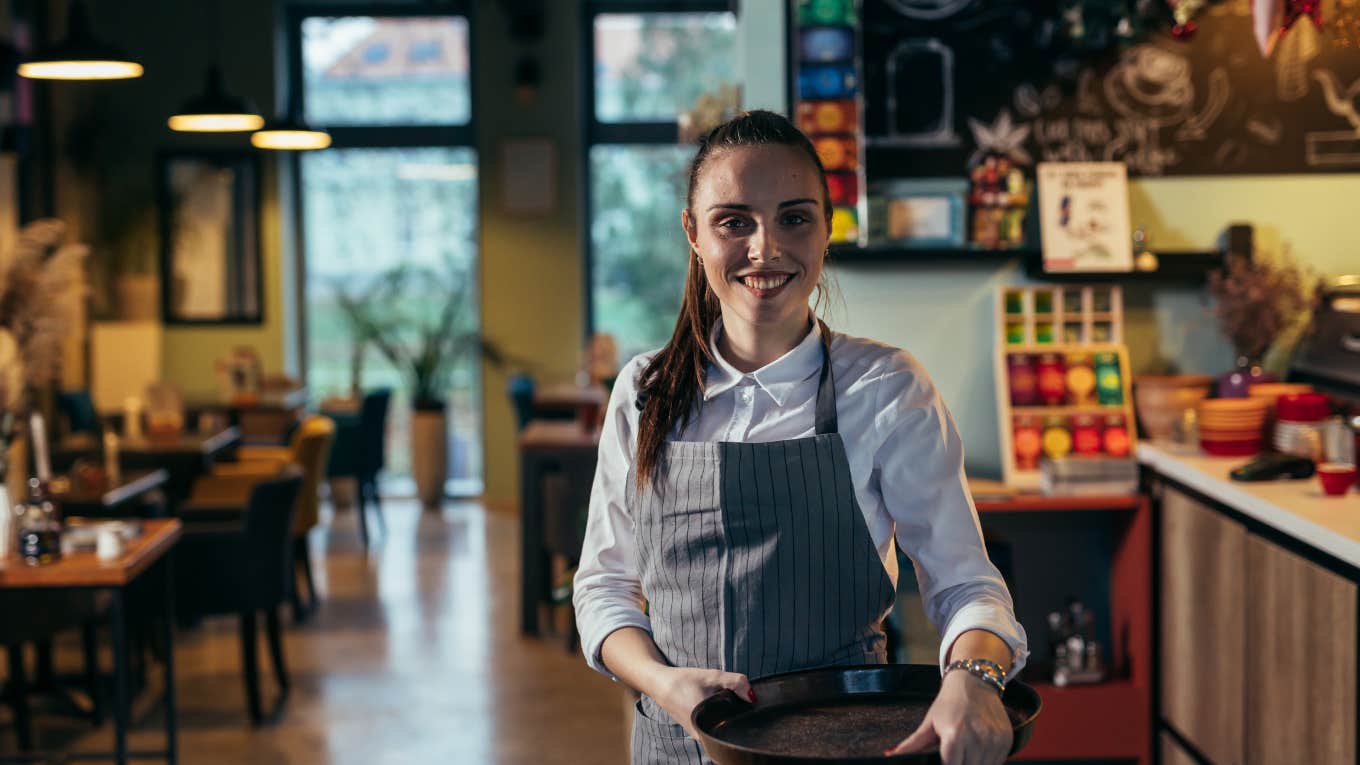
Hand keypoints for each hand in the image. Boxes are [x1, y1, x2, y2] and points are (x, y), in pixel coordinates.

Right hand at [650, 666, 753, 738]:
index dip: (744, 723)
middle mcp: (702, 735)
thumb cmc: (683, 680)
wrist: (660, 683)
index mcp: (706, 726)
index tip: (748, 711)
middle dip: (736, 719)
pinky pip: (713, 728)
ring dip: (727, 718)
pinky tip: (718, 704)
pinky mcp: (696, 730)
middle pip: (729, 731)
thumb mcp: (712, 676)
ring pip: (721, 730)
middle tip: (739, 702)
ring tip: (728, 702)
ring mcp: (698, 735)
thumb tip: (752, 697)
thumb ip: (736, 683)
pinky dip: (718, 718)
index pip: (734, 732)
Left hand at [887, 670, 1011, 763]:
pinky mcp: (1006, 740)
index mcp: (955, 735)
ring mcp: (994, 740)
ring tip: (964, 753)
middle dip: (959, 764)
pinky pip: (997, 762)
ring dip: (973, 764)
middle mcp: (977, 738)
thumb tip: (891, 755)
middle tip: (953, 755)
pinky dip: (987, 761)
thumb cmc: (949, 703)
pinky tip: (978, 751)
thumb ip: (912, 745)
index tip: (943, 761)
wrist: (974, 681)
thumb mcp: (929, 723)